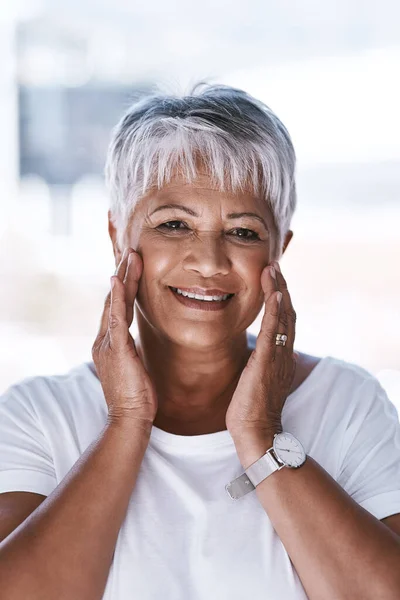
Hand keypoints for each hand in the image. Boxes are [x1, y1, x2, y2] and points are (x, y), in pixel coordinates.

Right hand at [92, 248, 157, 429]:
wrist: (130, 419)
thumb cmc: (137, 397)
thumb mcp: (135, 367)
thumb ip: (133, 350)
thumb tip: (139, 341)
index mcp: (110, 344)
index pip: (116, 308)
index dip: (124, 286)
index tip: (133, 267)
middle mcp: (104, 340)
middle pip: (113, 300)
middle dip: (123, 274)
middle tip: (132, 252)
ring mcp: (107, 344)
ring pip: (114, 303)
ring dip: (123, 278)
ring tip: (131, 256)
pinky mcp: (115, 350)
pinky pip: (115, 318)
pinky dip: (117, 297)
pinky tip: (118, 279)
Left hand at [225, 261, 297, 448]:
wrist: (256, 432)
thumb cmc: (253, 409)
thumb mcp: (259, 380)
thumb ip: (266, 363)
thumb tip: (281, 355)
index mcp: (281, 356)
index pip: (284, 320)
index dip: (280, 297)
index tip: (272, 278)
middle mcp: (284, 353)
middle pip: (287, 312)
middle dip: (280, 286)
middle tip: (274, 264)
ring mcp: (277, 357)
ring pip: (283, 316)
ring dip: (278, 290)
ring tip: (272, 268)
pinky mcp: (266, 362)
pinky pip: (273, 331)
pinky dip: (276, 310)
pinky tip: (274, 293)